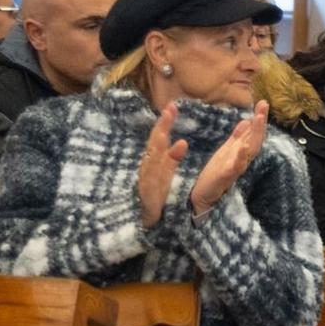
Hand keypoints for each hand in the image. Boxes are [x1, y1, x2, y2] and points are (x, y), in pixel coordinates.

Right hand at [138, 101, 187, 227]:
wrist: (143, 220)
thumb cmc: (155, 195)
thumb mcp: (164, 174)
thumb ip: (171, 158)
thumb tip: (181, 142)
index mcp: (152, 161)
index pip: (157, 138)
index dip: (164, 122)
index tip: (171, 106)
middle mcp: (148, 167)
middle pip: (153, 144)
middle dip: (161, 127)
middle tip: (170, 110)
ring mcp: (147, 181)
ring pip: (153, 161)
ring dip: (161, 147)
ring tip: (170, 133)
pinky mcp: (150, 196)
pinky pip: (157, 182)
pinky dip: (163, 172)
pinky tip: (170, 166)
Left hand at [190, 101, 268, 215]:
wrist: (201, 196)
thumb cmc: (213, 175)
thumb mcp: (225, 152)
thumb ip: (236, 138)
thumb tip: (245, 121)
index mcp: (239, 153)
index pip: (253, 134)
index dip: (259, 119)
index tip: (263, 102)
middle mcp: (240, 160)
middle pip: (255, 141)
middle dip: (260, 124)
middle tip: (264, 106)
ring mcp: (233, 170)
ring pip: (248, 153)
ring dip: (254, 136)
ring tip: (256, 120)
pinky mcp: (223, 178)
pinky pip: (233, 168)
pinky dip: (239, 158)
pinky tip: (243, 148)